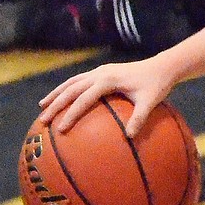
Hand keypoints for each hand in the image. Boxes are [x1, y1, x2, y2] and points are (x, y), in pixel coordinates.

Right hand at [38, 56, 175, 136]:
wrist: (162, 66)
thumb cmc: (157, 85)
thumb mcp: (150, 102)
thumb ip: (139, 118)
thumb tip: (130, 137)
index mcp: (108, 80)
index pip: (84, 98)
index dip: (71, 113)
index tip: (61, 128)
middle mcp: (100, 73)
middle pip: (71, 89)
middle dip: (55, 104)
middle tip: (43, 120)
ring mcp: (99, 70)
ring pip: (71, 82)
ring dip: (56, 94)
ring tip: (42, 107)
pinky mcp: (102, 71)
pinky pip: (79, 80)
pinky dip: (67, 89)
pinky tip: (61, 99)